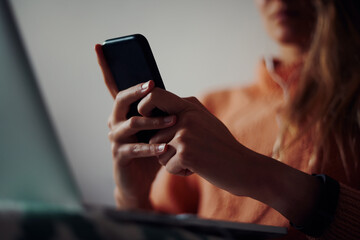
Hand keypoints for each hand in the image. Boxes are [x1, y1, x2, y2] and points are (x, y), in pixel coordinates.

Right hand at [95, 45, 175, 208]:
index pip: (112, 87)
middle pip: (120, 101)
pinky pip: (135, 148)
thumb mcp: (153, 128)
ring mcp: (115, 140)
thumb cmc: (149, 151)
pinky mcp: (120, 157)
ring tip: (173, 120)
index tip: (98, 46)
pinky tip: (166, 147)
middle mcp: (114, 123)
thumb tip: (165, 90)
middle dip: (135, 91)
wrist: (140, 181)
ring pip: (131, 124)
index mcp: (122, 113)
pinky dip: (152, 147)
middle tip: (152, 85)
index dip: (105, 67)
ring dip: (153, 121)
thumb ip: (154, 110)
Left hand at [138, 88, 323, 227]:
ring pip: (158, 152)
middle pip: (153, 134)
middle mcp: (185, 116)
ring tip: (195, 159)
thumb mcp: (203, 121)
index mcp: (189, 105)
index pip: (154, 95)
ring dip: (172, 161)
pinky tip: (198, 167)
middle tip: (189, 152)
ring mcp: (185, 133)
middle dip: (164, 149)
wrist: (243, 167)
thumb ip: (182, 113)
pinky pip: (167, 167)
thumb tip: (155, 109)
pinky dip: (180, 172)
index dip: (144, 107)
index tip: (147, 120)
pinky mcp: (185, 152)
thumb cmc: (221, 146)